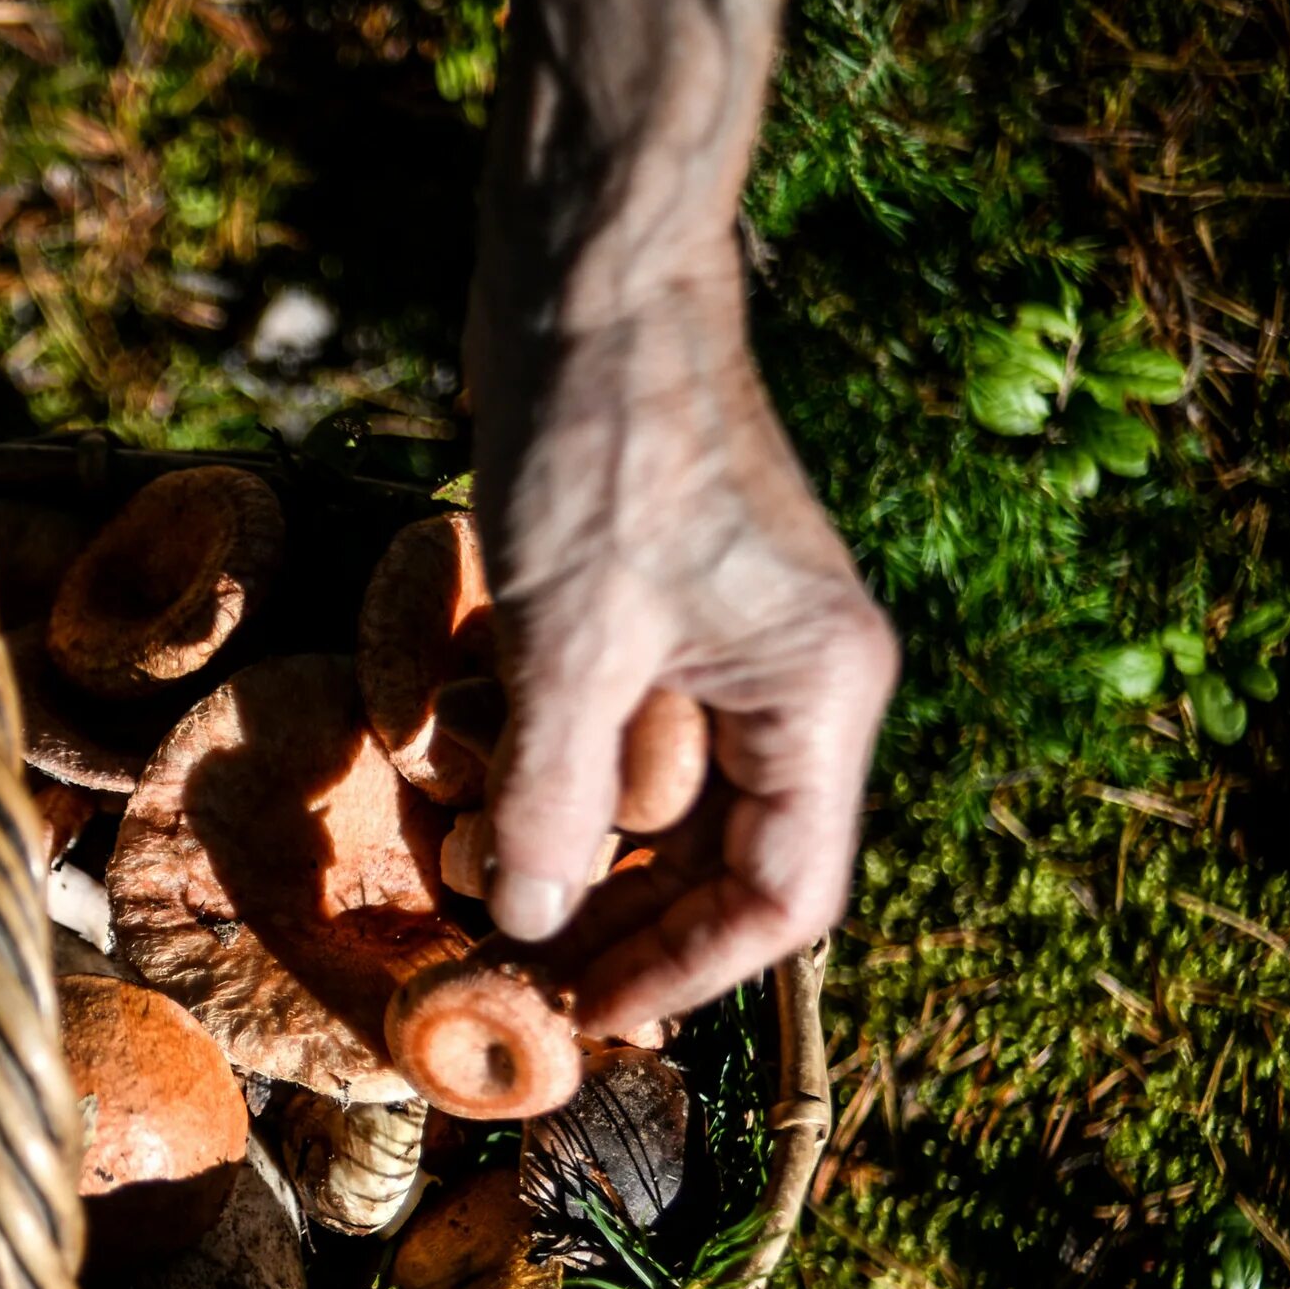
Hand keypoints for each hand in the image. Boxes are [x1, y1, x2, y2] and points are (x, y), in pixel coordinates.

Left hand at [468, 257, 896, 1034]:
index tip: (579, 1010)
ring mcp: (723, 647)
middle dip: (616, 922)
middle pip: (719, 861)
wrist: (586, 278)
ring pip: (656, 803)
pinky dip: (549, 775)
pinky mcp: (653, 611)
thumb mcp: (569, 638)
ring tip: (472, 901)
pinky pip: (611, 734)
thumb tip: (524, 924)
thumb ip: (552, 793)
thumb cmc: (601, 441)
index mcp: (818, 695)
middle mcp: (791, 683)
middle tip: (507, 979)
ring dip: (570, 854)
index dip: (682, 968)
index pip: (782, 894)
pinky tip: (471, 803)